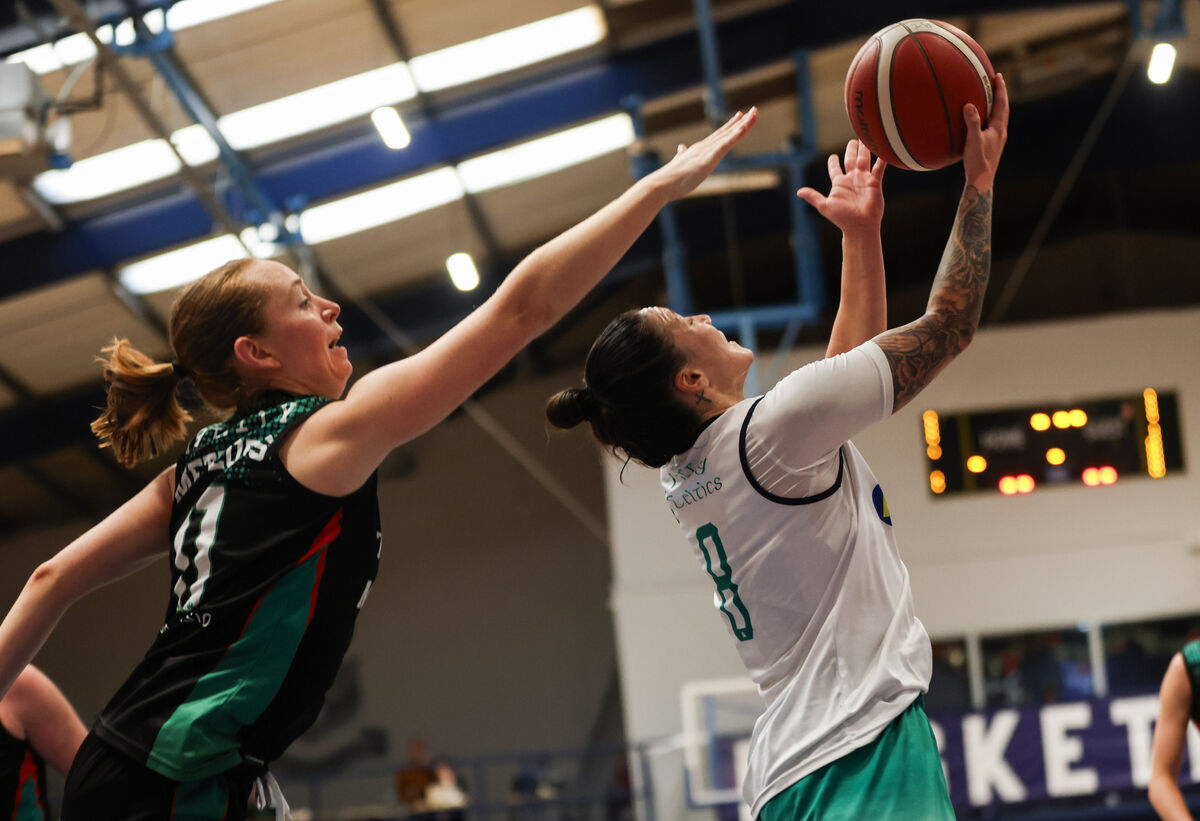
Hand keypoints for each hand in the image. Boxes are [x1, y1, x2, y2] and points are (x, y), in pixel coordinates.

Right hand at [649, 107, 758, 200]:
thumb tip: (681, 148)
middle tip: (754, 110)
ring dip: (743, 125)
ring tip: (754, 114)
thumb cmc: (670, 179)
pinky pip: (725, 145)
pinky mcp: (708, 158)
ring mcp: (707, 151)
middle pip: (727, 132)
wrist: (662, 184)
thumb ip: (681, 155)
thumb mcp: (679, 164)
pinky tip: (743, 128)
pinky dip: (735, 136)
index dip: (731, 125)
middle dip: (742, 121)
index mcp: (699, 150)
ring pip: (729, 135)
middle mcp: (704, 147)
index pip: (719, 135)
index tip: (740, 115)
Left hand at [796, 140, 884, 234]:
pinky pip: (879, 168)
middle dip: (852, 150)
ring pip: (864, 160)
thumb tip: (798, 192)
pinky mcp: (875, 183)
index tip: (832, 156)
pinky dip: (882, 159)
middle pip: (851, 160)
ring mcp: (864, 180)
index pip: (835, 169)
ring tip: (866, 137)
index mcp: (839, 184)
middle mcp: (852, 180)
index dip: (833, 162)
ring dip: (865, 149)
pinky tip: (884, 148)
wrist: (860, 226)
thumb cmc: (842, 218)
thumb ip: (813, 197)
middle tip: (854, 139)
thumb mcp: (825, 206)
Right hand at [963, 73, 1008, 190]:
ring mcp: (997, 140)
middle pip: (1003, 109)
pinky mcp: (992, 146)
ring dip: (996, 106)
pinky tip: (981, 120)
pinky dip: (989, 117)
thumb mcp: (973, 140)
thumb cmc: (978, 162)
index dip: (1000, 90)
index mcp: (999, 128)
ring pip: (999, 117)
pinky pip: (992, 126)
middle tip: (996, 82)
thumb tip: (969, 105)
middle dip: (1000, 95)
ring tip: (990, 98)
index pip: (1002, 104)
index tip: (998, 76)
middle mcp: (1001, 132)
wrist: (982, 181)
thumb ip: (972, 122)